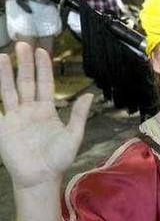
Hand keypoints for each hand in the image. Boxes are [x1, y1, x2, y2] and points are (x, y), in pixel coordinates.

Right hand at [0, 43, 92, 188]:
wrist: (41, 177)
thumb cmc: (58, 159)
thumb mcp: (73, 136)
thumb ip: (78, 115)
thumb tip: (90, 94)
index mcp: (47, 110)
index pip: (44, 84)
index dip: (43, 68)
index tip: (42, 51)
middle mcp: (30, 110)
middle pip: (25, 82)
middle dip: (25, 64)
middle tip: (23, 43)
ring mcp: (15, 117)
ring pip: (9, 90)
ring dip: (5, 74)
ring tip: (3, 56)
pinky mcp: (3, 127)